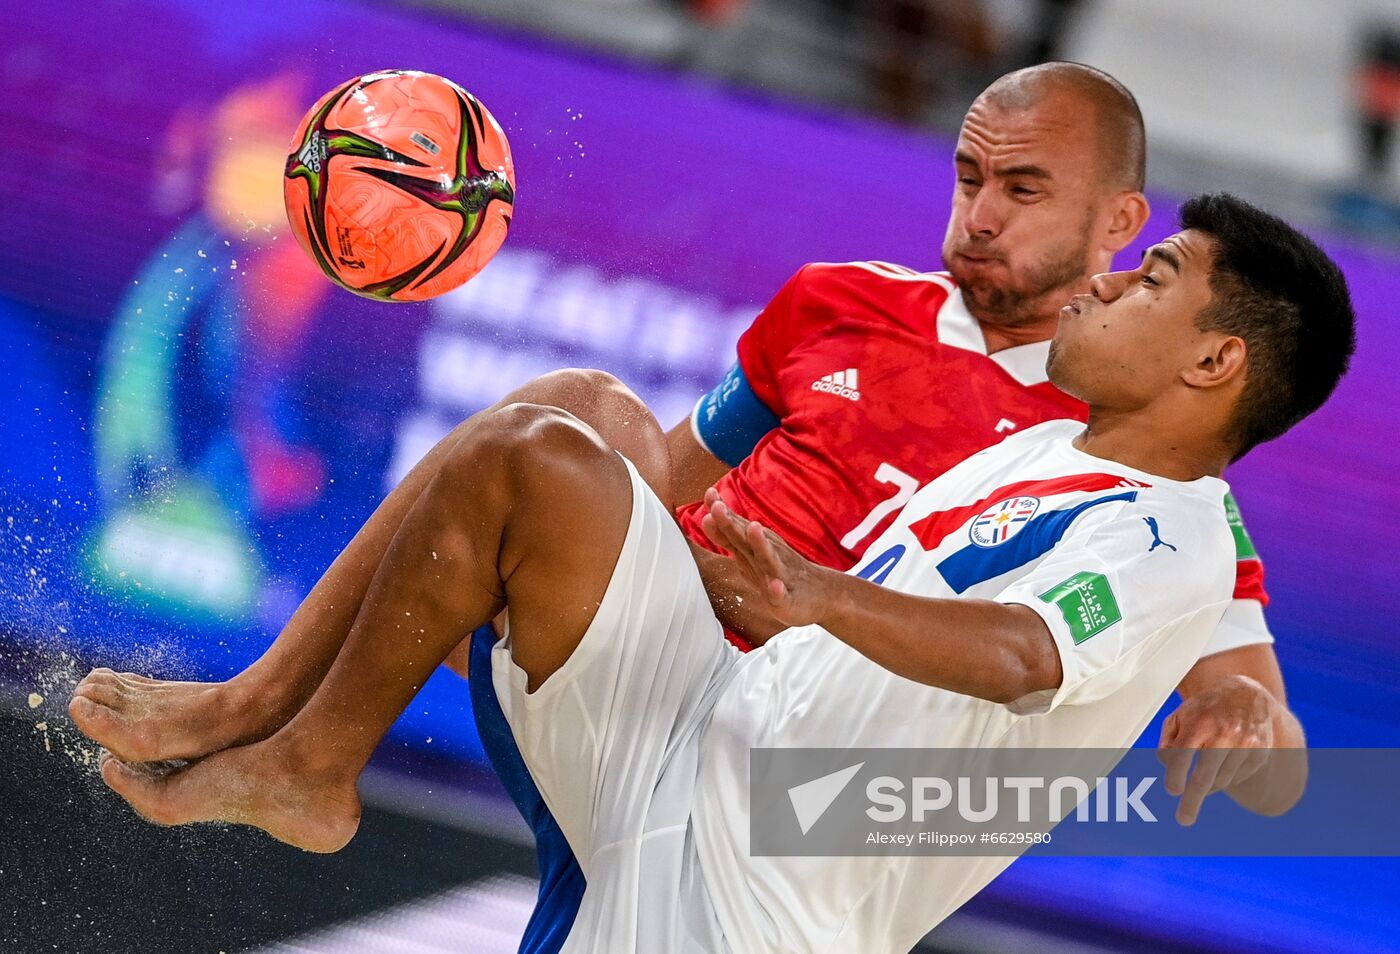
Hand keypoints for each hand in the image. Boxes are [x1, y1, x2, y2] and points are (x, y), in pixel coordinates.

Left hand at [699, 489, 834, 627]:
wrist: (819, 592)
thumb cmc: (779, 571)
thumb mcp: (751, 553)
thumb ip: (730, 536)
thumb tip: (707, 516)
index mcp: (752, 549)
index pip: (733, 530)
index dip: (719, 515)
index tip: (709, 494)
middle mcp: (765, 556)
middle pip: (745, 539)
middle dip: (731, 523)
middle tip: (717, 507)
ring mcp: (779, 576)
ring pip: (768, 559)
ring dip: (760, 544)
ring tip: (754, 529)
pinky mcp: (788, 598)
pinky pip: (782, 595)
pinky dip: (778, 591)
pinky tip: (776, 587)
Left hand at [1156, 675, 1278, 825]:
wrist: (1247, 696)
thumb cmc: (1205, 709)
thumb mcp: (1181, 716)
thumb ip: (1169, 741)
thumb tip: (1167, 768)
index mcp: (1199, 723)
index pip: (1182, 757)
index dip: (1175, 777)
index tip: (1172, 790)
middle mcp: (1224, 734)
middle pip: (1205, 777)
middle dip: (1192, 801)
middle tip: (1183, 820)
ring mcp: (1245, 745)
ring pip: (1221, 781)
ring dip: (1207, 786)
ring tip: (1202, 778)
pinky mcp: (1259, 754)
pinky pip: (1237, 777)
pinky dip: (1225, 778)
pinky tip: (1223, 763)